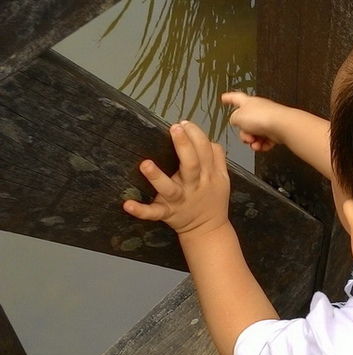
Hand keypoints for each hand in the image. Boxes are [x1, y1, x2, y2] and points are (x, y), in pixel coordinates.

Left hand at [123, 120, 229, 235]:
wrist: (208, 231)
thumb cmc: (213, 199)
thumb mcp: (223, 179)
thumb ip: (218, 158)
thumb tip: (209, 139)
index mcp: (208, 175)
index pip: (205, 151)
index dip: (196, 135)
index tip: (185, 123)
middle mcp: (194, 186)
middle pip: (192, 164)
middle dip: (184, 146)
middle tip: (175, 128)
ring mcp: (179, 200)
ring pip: (169, 188)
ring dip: (157, 177)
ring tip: (145, 164)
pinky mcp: (166, 213)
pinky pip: (153, 213)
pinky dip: (141, 210)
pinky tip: (127, 204)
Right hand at [221, 91, 282, 151]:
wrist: (282, 126)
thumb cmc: (263, 118)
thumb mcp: (237, 117)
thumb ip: (233, 119)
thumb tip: (235, 121)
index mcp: (248, 102)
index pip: (235, 98)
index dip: (228, 98)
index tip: (224, 98)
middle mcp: (258, 110)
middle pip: (245, 124)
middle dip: (243, 134)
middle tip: (246, 136)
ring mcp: (267, 120)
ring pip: (254, 134)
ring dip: (252, 141)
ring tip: (255, 143)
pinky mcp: (275, 131)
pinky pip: (264, 141)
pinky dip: (261, 145)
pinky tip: (261, 146)